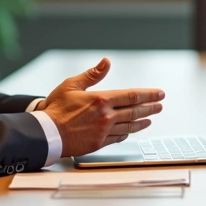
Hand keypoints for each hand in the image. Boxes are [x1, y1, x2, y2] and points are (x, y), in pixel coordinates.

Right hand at [41, 58, 165, 156]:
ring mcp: (103, 131)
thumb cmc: (55, 109)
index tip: (159, 94)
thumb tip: (106, 62)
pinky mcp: (98, 143)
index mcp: (101, 100)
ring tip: (150, 119)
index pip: (132, 96)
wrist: (45, 134)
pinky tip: (130, 131)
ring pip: (129, 126)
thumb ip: (92, 74)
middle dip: (150, 108)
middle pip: (135, 111)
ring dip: (142, 122)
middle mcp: (106, 116)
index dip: (148, 95)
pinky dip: (127, 133)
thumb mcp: (71, 85)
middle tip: (160, 106)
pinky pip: (118, 138)